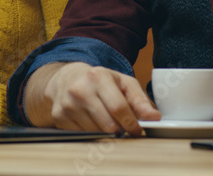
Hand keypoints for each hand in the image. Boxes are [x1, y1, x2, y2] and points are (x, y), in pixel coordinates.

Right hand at [36, 62, 159, 135]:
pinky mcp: (59, 116)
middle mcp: (80, 89)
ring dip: (105, 131)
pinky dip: (91, 132)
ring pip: (96, 132)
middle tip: (122, 125)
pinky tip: (91, 120)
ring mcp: (67, 104)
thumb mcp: (122, 83)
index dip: (131, 123)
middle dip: (119, 129)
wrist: (67, 79)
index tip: (137, 130)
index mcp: (98, 76)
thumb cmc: (99, 81)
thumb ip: (140, 99)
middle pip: (108, 124)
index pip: (119, 108)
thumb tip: (154, 117)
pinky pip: (83, 135)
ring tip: (105, 119)